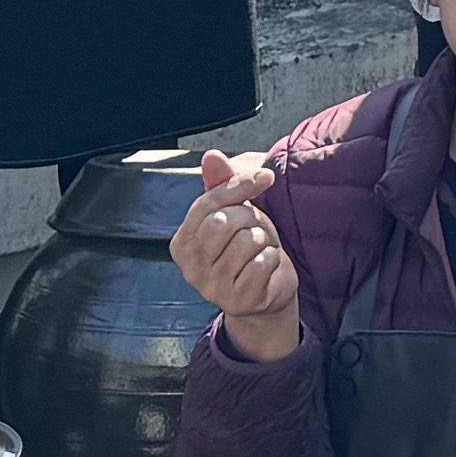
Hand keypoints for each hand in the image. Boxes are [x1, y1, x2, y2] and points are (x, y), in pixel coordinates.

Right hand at [169, 146, 300, 360]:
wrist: (266, 292)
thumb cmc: (247, 247)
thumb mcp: (235, 211)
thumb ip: (222, 184)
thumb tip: (212, 156)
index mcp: (183, 242)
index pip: (207, 203)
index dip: (240, 186)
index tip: (265, 177)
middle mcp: (190, 268)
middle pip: (224, 222)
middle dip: (250, 217)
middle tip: (255, 229)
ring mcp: (212, 288)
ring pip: (246, 241)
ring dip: (263, 240)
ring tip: (259, 250)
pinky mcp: (238, 301)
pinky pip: (262, 263)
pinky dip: (272, 258)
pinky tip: (266, 266)